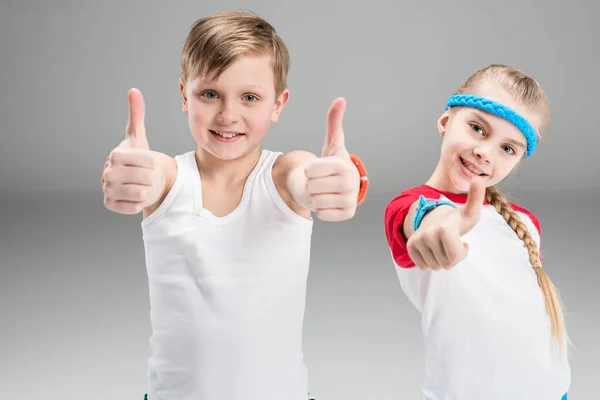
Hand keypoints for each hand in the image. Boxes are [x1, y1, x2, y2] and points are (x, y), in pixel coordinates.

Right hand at [102, 88, 163, 214]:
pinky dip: (140, 202)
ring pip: (141, 194)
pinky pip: (135, 206)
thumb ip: (136, 115)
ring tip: (142, 185)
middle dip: (151, 178)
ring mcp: (107, 190)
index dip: (153, 164)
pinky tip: (137, 195)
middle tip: (146, 176)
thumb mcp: (139, 138)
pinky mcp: (110, 205)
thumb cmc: (138, 158)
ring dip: (147, 190)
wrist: (136, 180)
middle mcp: (106, 173)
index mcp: (115, 155)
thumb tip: (134, 90)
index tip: (148, 163)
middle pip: (145, 179)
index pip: (146, 163)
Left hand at [304, 98, 359, 221]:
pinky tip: (329, 201)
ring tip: (324, 191)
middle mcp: (350, 184)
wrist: (342, 186)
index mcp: (344, 165)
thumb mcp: (332, 144)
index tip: (320, 169)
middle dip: (312, 184)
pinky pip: (322, 214)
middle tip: (321, 182)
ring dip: (315, 197)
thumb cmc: (334, 164)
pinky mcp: (348, 214)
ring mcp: (350, 200)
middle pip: (311, 186)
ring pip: (315, 201)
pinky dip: (321, 209)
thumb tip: (340, 99)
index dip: (310, 170)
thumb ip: (334, 122)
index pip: (310, 170)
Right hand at [406, 178, 485, 269]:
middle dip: (452, 258)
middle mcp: (428, 234)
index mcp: (444, 228)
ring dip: (441, 261)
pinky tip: (433, 250)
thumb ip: (476, 198)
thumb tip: (479, 179)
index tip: (464, 243)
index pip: (454, 257)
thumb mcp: (470, 212)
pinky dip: (429, 262)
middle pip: (446, 264)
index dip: (461, 254)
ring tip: (443, 246)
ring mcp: (417, 239)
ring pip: (434, 267)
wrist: (434, 216)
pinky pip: (423, 266)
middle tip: (452, 245)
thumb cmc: (456, 219)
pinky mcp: (410, 245)